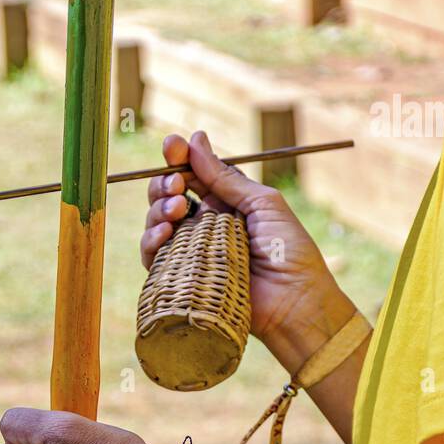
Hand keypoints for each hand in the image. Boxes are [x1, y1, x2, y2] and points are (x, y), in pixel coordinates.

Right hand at [141, 130, 355, 374]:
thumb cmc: (288, 252)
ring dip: (158, 209)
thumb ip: (226, 177)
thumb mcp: (262, 204)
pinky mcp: (183, 281)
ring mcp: (193, 254)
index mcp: (227, 205)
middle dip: (165, 183)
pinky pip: (154, 259)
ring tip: (176, 207)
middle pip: (169, 197)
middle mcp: (206, 227)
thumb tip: (196, 139)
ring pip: (158, 224)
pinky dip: (151, 241)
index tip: (172, 146)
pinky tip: (163, 233)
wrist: (293, 303)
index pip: (194, 176)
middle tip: (176, 185)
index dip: (179, 159)